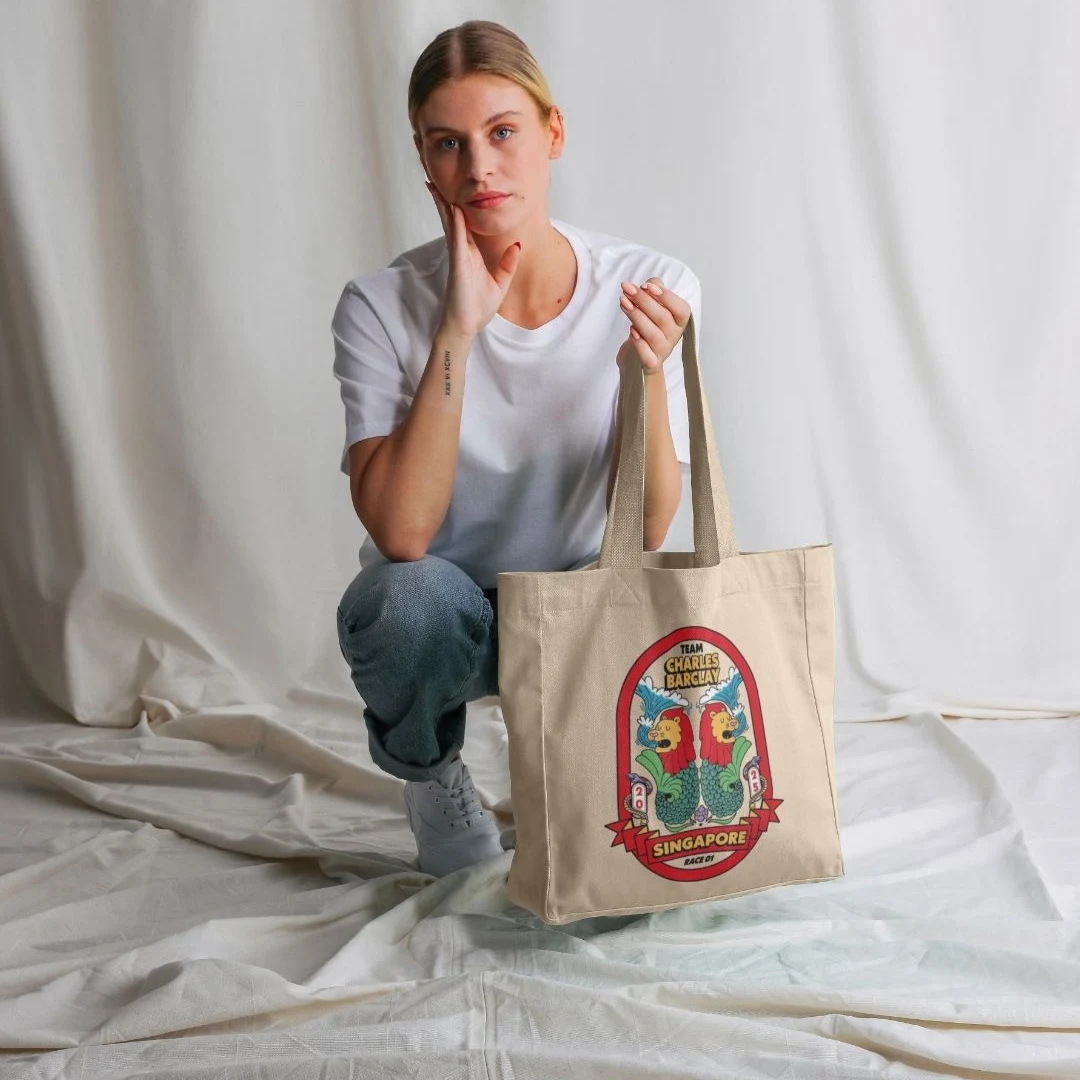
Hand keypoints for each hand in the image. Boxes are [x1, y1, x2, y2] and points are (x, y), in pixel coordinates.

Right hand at [425, 177, 520, 337]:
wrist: (466, 327)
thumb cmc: (477, 308)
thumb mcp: (500, 283)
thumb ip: (508, 265)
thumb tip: (517, 246)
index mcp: (470, 254)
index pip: (463, 225)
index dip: (458, 206)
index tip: (454, 189)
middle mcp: (461, 252)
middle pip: (451, 219)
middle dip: (443, 199)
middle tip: (434, 179)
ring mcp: (458, 258)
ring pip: (449, 225)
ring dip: (443, 205)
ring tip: (434, 186)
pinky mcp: (458, 266)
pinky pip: (456, 241)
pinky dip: (455, 224)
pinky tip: (454, 208)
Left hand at [617, 277, 689, 376]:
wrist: (637, 358)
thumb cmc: (647, 326)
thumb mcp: (653, 305)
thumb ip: (653, 290)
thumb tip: (649, 284)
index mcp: (679, 321)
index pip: (681, 308)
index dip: (665, 296)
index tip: (646, 285)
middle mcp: (674, 336)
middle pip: (663, 318)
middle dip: (643, 301)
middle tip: (627, 288)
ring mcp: (663, 351)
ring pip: (653, 334)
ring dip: (637, 316)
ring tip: (623, 302)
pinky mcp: (651, 363)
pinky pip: (648, 356)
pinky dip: (640, 344)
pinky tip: (631, 331)